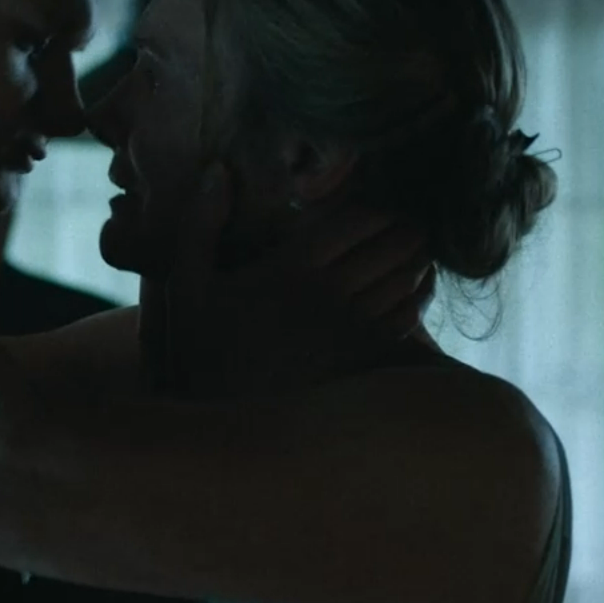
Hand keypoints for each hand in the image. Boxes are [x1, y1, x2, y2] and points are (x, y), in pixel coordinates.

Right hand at [143, 165, 435, 396]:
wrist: (221, 431)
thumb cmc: (200, 354)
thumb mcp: (185, 287)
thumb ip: (200, 225)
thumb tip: (219, 170)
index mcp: (288, 269)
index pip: (357, 221)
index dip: (380, 211)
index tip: (384, 210)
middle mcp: (326, 297)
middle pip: (391, 248)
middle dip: (407, 232)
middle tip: (413, 228)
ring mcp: (350, 332)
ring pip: (404, 282)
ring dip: (418, 263)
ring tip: (418, 255)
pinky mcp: (364, 365)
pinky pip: (406, 321)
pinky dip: (417, 301)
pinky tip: (414, 294)